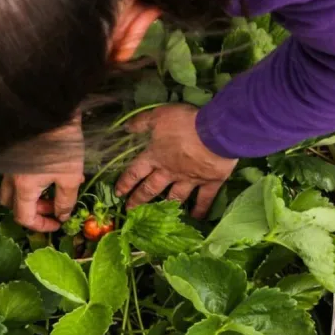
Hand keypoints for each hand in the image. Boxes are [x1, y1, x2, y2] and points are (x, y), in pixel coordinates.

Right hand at [0, 119, 84, 231]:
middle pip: (13, 204)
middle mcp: (11, 178)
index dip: (41, 226)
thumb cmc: (62, 145)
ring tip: (57, 189)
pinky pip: (18, 175)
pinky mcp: (15, 154)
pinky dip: (32, 181)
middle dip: (34, 210)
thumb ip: (66, 200)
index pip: (24, 217)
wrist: (49, 110)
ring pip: (13, 190)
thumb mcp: (70, 176)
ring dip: (33, 196)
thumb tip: (62, 215)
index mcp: (23, 188)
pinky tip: (54, 172)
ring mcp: (10, 165)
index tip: (58, 223)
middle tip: (55, 206)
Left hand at [116, 104, 236, 216]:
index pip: (135, 172)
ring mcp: (189, 180)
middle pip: (151, 188)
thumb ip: (142, 122)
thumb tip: (125, 128)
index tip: (118, 193)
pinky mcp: (209, 182)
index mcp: (156, 157)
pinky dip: (201, 209)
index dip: (125, 182)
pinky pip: (204, 199)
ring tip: (159, 216)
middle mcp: (170, 172)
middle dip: (139, 199)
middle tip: (130, 210)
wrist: (216, 133)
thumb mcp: (159, 116)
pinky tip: (198, 218)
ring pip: (175, 196)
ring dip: (166, 206)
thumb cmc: (185, 123)